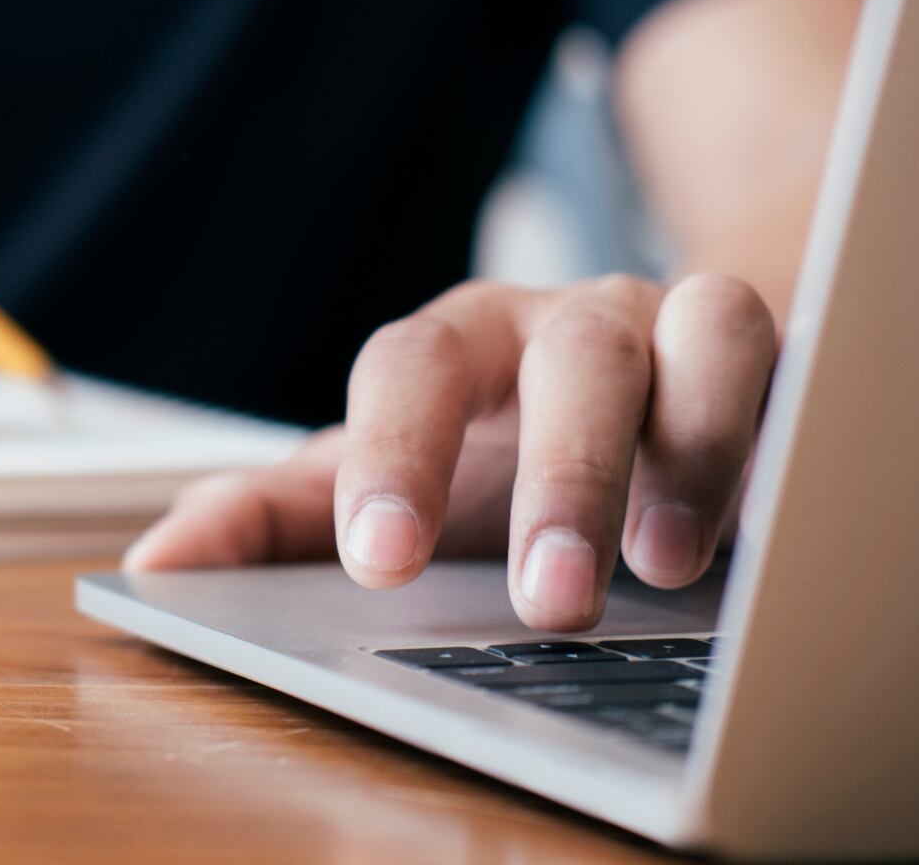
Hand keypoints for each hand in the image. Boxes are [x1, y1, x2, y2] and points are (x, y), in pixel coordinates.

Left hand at [125, 273, 777, 629]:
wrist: (632, 402)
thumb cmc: (494, 456)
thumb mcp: (385, 487)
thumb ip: (271, 520)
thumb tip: (156, 563)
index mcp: (451, 347)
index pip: (408, 368)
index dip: (390, 455)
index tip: (379, 558)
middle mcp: (555, 320)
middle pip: (555, 357)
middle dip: (553, 476)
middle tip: (545, 599)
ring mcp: (660, 321)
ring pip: (679, 335)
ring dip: (672, 451)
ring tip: (655, 566)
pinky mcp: (752, 344)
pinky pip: (761, 347)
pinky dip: (752, 420)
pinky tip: (740, 518)